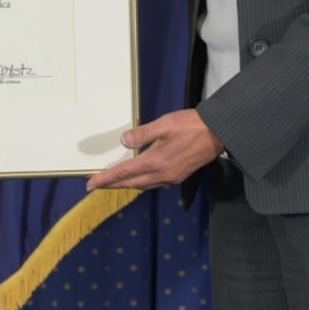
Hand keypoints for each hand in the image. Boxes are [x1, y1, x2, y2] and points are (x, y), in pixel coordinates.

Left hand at [85, 109, 222, 190]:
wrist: (218, 133)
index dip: (106, 179)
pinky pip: (153, 183)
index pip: (125, 173)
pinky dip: (140, 182)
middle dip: (112, 184)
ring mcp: (171, 178)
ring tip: (112, 182)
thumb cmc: (192, 125)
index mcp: (157, 161)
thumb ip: (143, 134)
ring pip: (142, 185)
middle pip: (131, 183)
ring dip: (126, 184)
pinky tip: (136, 177)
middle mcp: (163, 174)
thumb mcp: (165, 124)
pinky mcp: (177, 176)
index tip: (90, 184)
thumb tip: (124, 141)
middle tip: (96, 184)